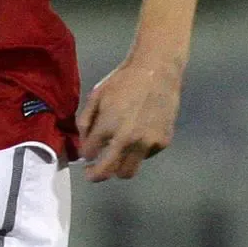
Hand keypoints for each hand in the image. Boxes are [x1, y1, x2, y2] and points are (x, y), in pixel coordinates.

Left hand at [76, 56, 182, 182]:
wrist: (157, 71)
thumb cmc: (123, 81)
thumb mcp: (96, 96)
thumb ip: (85, 122)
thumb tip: (84, 144)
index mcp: (108, 126)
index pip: (89, 154)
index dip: (85, 155)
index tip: (87, 154)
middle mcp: (127, 139)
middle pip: (107, 172)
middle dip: (95, 175)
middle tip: (92, 173)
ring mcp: (147, 142)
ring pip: (128, 172)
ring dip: (118, 169)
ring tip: (115, 159)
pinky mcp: (163, 142)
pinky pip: (145, 157)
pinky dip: (138, 153)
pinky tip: (137, 137)